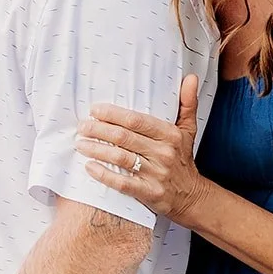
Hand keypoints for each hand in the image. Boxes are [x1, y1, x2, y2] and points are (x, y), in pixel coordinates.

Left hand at [75, 75, 207, 225]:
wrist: (192, 196)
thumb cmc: (183, 160)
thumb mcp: (188, 130)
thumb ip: (187, 103)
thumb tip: (190, 77)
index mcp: (170, 135)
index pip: (137, 120)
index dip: (113, 114)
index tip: (95, 110)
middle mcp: (164, 153)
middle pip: (124, 138)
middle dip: (99, 130)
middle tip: (82, 126)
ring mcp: (157, 174)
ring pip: (121, 158)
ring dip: (97, 150)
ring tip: (80, 144)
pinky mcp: (149, 193)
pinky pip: (122, 183)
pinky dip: (104, 175)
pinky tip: (89, 167)